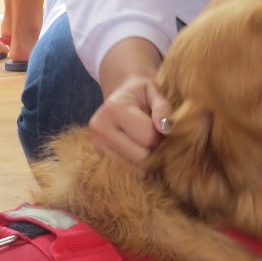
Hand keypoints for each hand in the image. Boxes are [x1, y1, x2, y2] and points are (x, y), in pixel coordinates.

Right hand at [93, 36, 170, 166]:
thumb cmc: (141, 91)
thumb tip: (165, 129)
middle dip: (154, 149)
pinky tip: (138, 147)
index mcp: (115, 108)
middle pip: (139, 157)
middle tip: (157, 136)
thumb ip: (163, 107)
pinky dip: (136, 163)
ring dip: (146, 158)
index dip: (161, 135)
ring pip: (133, 167)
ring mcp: (96, 143)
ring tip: (147, 141)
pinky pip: (125, 169)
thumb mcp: (155, 91)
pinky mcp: (98, 154)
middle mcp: (100, 127)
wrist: (121, 91)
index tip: (162, 126)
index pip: (147, 137)